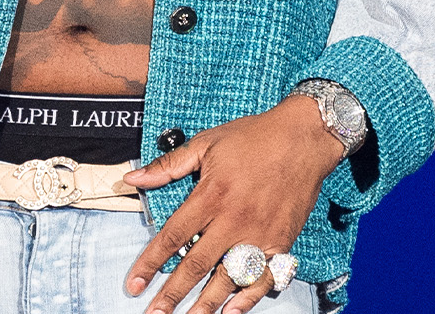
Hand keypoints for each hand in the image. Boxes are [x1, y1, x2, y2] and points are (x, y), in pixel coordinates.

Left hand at [121, 99, 345, 312]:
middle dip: (172, 294)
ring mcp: (260, 234)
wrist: (303, 139)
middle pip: (196, 265)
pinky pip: (264, 276)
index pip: (172, 237)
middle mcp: (233, 220)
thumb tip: (132, 178)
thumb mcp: (205, 144)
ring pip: (229, 277)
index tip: (133, 284)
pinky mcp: (282, 242)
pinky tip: (233, 312)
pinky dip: (249, 297)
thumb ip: (168, 165)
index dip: (150, 263)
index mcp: (210, 196)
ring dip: (207, 303)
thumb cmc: (251, 138)